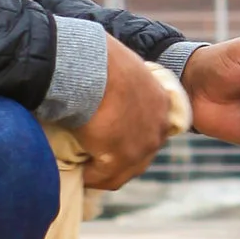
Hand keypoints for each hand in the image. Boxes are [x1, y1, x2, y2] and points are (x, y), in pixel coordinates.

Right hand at [73, 36, 181, 191]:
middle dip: (120, 157)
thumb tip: (108, 86)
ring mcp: (142, 146)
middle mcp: (158, 127)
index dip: (131, 135)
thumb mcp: (123, 68)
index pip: (151, 128)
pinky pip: (104, 178)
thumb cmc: (101, 60)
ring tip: (84, 167)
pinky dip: (89, 177)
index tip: (111, 135)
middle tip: (96, 156)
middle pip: (141, 153)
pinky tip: (77, 172)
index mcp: (162, 102)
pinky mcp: (121, 159)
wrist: (93, 69)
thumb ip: (124, 84)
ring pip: (124, 171)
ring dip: (104, 171)